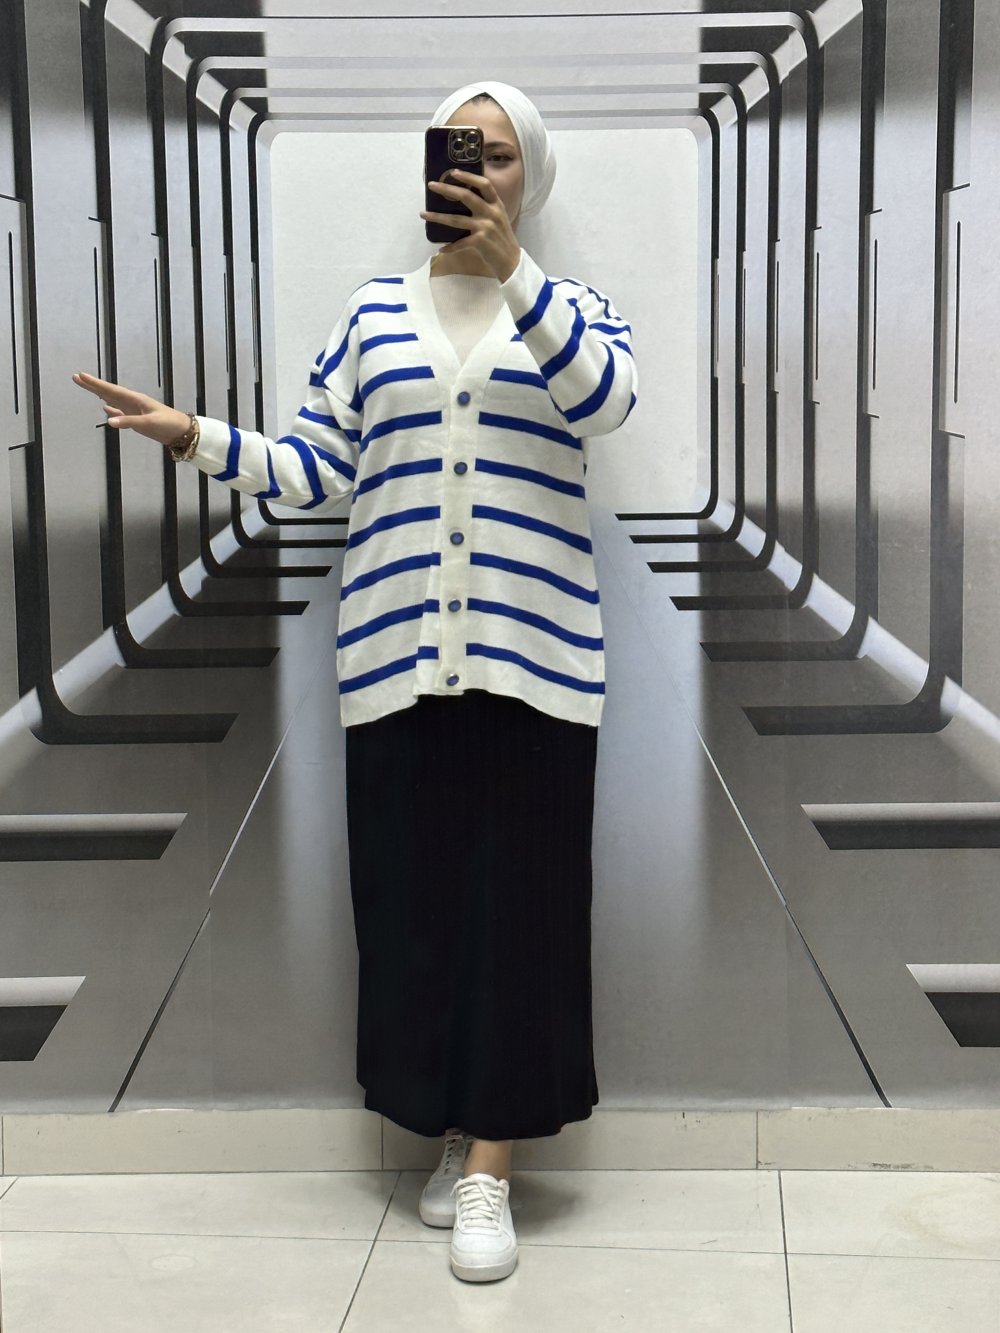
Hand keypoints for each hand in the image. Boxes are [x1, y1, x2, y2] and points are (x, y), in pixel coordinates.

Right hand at [71, 371, 189, 446]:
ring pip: (112, 400)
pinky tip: (105, 408)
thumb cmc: (169, 424)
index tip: (81, 376)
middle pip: (108, 392)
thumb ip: (129, 421)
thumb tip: (109, 421)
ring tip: (88, 388)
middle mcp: (132, 402)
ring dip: (99, 395)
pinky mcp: (137, 420)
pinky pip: (120, 413)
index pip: (110, 389)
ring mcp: (134, 411)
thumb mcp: (149, 422)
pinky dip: (111, 410)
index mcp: (135, 399)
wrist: (182, 432)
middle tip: (77, 378)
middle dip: (92, 386)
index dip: (95, 383)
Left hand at [420, 170, 520, 281]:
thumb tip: (464, 199)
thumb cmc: (503, 239)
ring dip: (437, 217)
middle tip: (432, 185)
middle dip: (446, 189)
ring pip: (456, 219)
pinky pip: (459, 243)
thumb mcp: (499, 218)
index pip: (484, 184)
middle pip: (466, 196)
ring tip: (424, 214)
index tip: (454, 172)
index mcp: (497, 205)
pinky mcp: (480, 242)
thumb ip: (487, 208)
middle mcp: (491, 213)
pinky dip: (449, 247)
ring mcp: (485, 227)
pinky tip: (441, 248)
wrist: (512, 262)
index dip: (469, 176)